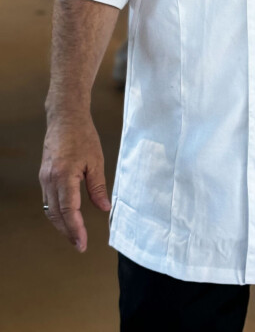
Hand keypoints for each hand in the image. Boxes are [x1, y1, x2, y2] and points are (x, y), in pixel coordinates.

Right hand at [39, 115, 110, 251]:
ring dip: (61, 224)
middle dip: (68, 231)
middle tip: (79, 244)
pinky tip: (66, 216)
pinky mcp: (44, 176)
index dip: (76, 229)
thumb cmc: (83, 135)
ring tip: (74, 234)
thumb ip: (98, 186)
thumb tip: (104, 208)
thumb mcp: (96, 160)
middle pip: (56, 214)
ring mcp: (44, 178)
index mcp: (64, 176)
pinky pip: (48, 200)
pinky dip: (56, 212)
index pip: (69, 211)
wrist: (65, 117)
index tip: (82, 243)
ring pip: (50, 209)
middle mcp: (50, 180)